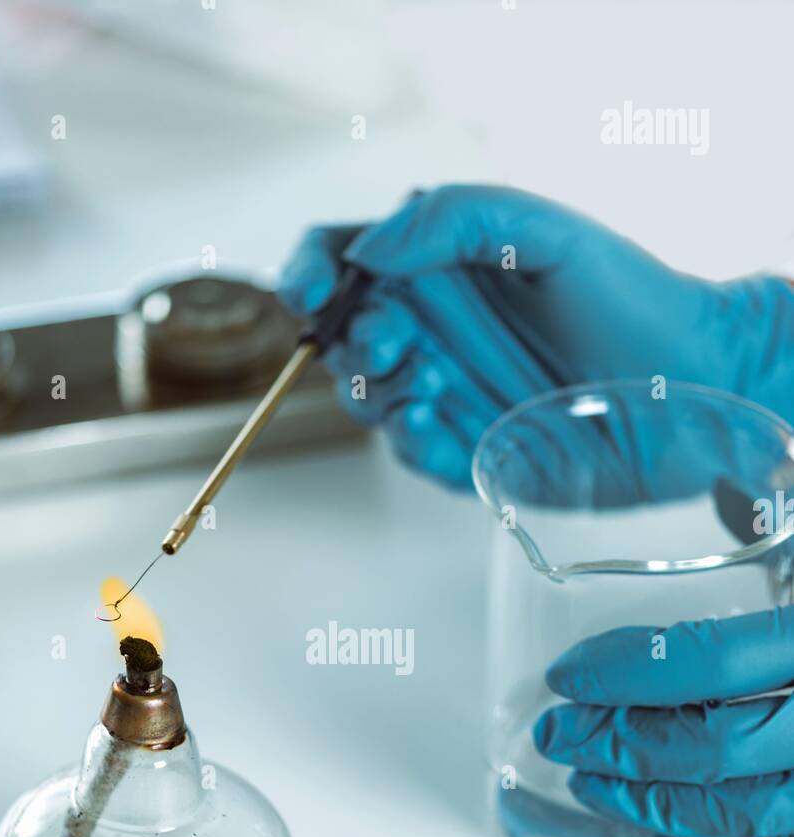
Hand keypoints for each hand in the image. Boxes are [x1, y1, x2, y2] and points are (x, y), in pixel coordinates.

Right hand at [278, 184, 793, 488]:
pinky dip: (410, 441)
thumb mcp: (548, 232)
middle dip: (351, 341)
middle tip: (396, 347)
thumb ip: (456, 219)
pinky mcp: (464, 451)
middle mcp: (436, 327)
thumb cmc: (634, 303)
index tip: (316, 292)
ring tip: (429, 387)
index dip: (312, 272)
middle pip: (343, 333)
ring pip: (365, 397)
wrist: (689, 390)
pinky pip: (408, 452)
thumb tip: (373, 246)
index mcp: (443, 266)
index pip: (345, 257)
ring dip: (378, 392)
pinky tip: (440, 424)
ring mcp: (446, 390)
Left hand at [533, 607, 793, 836]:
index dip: (627, 670)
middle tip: (558, 735)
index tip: (570, 673)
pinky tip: (666, 829)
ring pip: (736, 812)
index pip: (712, 660)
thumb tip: (684, 603)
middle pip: (709, 745)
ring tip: (591, 786)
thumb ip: (773, 590)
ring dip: (648, 801)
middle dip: (615, 742)